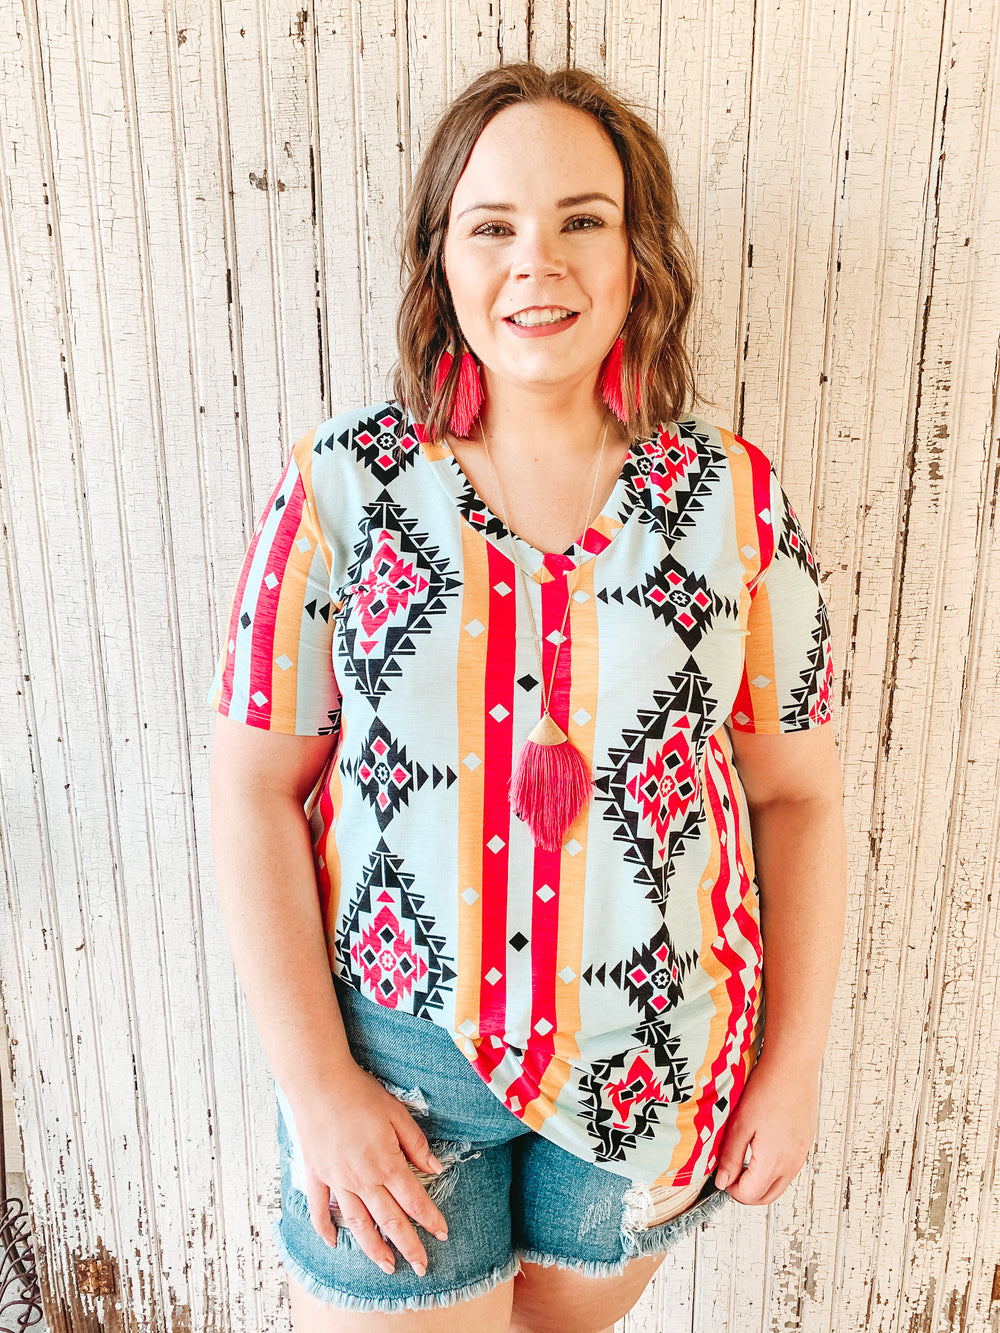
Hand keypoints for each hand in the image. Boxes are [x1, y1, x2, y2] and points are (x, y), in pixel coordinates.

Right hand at [293, 1064, 449, 1274]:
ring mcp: (337, 1179)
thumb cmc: (360, 1094)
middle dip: (408, 1245)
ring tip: (386, 1266)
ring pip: (358, 1223)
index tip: (442, 1234)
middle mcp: (362, 1178)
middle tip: (421, 1267)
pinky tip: (333, 1244)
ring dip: (373, 1248)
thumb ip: (416, 1145)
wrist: (319, 1083)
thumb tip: (436, 1169)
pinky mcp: (316, 1174)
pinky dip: (325, 1229)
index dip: (430, 1219)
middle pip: (389, 1220)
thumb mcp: (397, 1114)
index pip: (414, 1199)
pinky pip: (320, 1209)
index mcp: (386, 1163)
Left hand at [712, 1054, 818, 1204]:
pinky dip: (774, 1169)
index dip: (731, 1190)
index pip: (749, 1195)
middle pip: (767, 1197)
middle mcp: (791, 1164)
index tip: (722, 1175)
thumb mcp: (739, 1124)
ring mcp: (801, 1154)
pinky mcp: (805, 1144)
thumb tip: (723, 1182)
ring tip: (744, 1159)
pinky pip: (789, 1168)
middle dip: (746, 1192)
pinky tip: (762, 1148)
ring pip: (780, 1184)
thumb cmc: (767, 1089)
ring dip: (761, 1181)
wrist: (793, 1067)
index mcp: (773, 1162)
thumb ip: (730, 1157)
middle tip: (731, 1173)